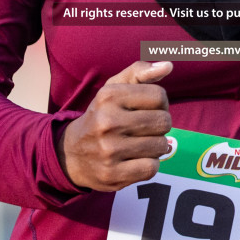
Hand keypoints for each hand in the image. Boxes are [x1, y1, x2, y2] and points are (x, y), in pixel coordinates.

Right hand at [57, 60, 173, 191]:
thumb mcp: (114, 89)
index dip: (160, 103)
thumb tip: (168, 65)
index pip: (159, 96)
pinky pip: (152, 168)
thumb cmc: (102, 116)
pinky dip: (149, 165)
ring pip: (161, 146)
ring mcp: (109, 150)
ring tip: (139, 145)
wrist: (71, 154)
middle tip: (144, 129)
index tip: (148, 109)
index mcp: (109, 96)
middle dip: (160, 126)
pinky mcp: (113, 174)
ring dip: (156, 147)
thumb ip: (140, 72)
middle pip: (164, 122)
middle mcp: (107, 121)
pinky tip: (136, 160)